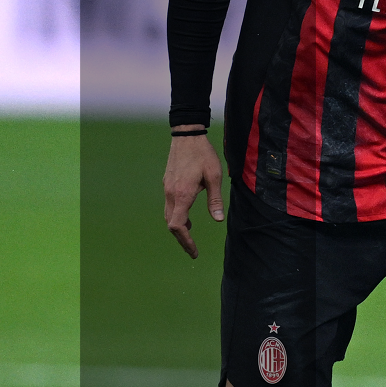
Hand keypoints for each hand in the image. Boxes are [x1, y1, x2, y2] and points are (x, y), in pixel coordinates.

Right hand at [163, 129, 224, 257]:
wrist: (186, 135)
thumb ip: (215, 199)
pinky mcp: (167, 183)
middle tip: (193, 250)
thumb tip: (218, 219)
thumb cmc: (203, 154)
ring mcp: (167, 188)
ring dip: (179, 227)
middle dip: (182, 239)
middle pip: (171, 224)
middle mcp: (171, 193)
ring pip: (169, 215)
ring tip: (191, 233)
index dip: (185, 241)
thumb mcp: (214, 176)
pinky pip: (169, 205)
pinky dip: (176, 215)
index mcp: (182, 194)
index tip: (194, 251)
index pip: (178, 226)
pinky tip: (187, 215)